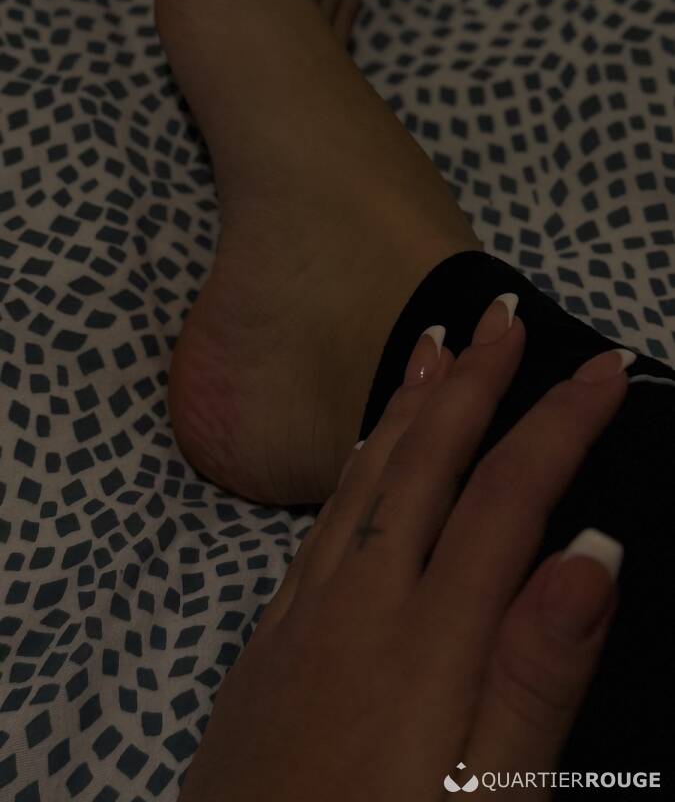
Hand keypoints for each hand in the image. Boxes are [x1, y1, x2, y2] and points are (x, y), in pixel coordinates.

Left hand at [178, 301, 628, 800]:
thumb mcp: (489, 800)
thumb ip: (535, 673)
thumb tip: (593, 548)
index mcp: (428, 634)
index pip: (509, 495)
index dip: (561, 424)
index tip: (607, 370)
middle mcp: (362, 599)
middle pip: (426, 461)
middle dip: (473, 381)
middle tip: (503, 314)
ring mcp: (306, 614)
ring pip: (364, 476)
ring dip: (406, 404)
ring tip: (435, 344)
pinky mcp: (271, 641)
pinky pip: (318, 522)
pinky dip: (352, 465)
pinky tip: (361, 454)